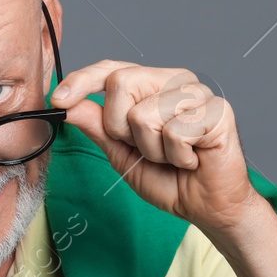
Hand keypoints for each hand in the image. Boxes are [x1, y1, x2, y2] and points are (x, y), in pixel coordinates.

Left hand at [51, 60, 258, 234]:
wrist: (207, 207)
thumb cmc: (170, 179)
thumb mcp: (122, 155)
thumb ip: (99, 128)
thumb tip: (69, 104)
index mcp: (152, 85)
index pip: (112, 69)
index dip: (82, 80)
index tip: (58, 100)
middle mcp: (175, 81)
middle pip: (122, 83)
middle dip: (121, 128)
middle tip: (147, 149)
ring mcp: (198, 93)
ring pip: (144, 113)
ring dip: (153, 150)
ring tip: (175, 157)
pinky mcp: (218, 111)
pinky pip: (174, 132)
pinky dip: (177, 157)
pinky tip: (193, 160)